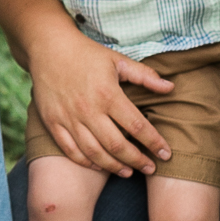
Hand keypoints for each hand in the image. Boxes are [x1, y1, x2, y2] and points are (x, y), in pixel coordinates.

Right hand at [26, 24, 175, 176]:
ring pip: (94, 153)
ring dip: (114, 167)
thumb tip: (171, 87)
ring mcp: (69, 118)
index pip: (137, 126)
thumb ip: (145, 76)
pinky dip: (86, 162)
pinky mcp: (53, 122)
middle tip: (150, 168)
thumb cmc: (87, 54)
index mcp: (108, 94)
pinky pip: (70, 150)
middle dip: (137, 161)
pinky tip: (99, 166)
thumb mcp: (118, 60)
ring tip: (129, 172)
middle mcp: (88, 110)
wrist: (48, 48)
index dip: (154, 142)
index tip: (166, 154)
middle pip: (117, 146)